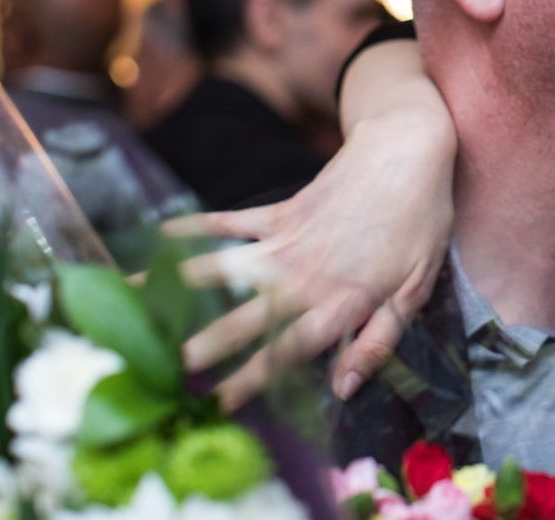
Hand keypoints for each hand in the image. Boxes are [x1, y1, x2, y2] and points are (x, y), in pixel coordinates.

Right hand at [165, 93, 455, 409]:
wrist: (408, 151)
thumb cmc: (420, 223)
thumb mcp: (415, 290)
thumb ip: (378, 341)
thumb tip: (344, 388)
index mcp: (340, 300)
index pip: (290, 349)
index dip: (254, 378)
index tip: (219, 404)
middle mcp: (306, 275)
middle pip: (248, 315)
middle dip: (207, 342)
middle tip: (165, 366)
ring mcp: (288, 240)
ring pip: (225, 268)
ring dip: (180, 285)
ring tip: (135, 300)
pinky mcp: (281, 210)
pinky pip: (232, 222)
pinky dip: (196, 228)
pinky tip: (159, 237)